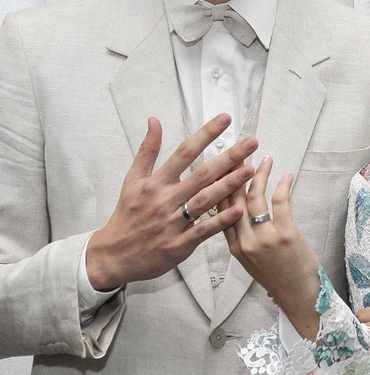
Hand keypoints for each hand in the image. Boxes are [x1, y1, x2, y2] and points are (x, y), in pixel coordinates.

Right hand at [87, 114, 257, 288]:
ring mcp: (173, 222)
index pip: (185, 152)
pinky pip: (204, 230)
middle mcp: (166, 199)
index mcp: (156, 182)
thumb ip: (147, 150)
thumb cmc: (127, 214)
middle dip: (229, 157)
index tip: (225, 119)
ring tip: (251, 170)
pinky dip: (221, 220)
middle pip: (202, 174)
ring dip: (229, 185)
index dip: (206, 134)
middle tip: (251, 142)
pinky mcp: (179, 245)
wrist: (114, 255)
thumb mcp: (132, 179)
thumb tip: (154, 120)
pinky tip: (240, 209)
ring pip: (206, 200)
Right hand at [222, 156, 320, 339]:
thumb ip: (241, 237)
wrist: (299, 296)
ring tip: (265, 159)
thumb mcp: (250, 260)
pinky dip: (283, 184)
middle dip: (236, 172)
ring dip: (260, 174)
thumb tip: (238, 210)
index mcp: (233, 247)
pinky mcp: (286, 233)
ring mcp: (265, 237)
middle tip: (241, 154)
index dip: (220, 185)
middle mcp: (245, 241)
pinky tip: (286, 175)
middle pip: (234, 198)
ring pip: (255, 196)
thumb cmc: (278, 277)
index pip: (219, 210)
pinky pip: (280, 200)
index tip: (222, 166)